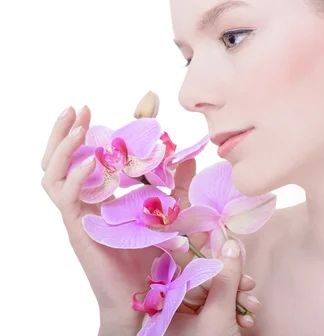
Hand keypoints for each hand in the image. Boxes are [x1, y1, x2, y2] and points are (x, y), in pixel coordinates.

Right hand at [41, 106, 159, 329]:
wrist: (143, 299)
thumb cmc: (153, 259)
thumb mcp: (172, 212)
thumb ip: (179, 186)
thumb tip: (189, 157)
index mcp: (101, 196)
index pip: (86, 156)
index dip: (89, 131)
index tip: (94, 109)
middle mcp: (85, 202)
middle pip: (60, 160)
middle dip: (64, 131)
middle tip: (76, 107)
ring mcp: (78, 215)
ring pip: (52, 174)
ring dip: (61, 146)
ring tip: (78, 124)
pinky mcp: (78, 230)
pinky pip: (65, 198)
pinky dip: (73, 176)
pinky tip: (88, 161)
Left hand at [165, 239, 260, 335]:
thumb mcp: (219, 313)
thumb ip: (225, 278)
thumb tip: (231, 245)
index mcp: (167, 306)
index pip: (178, 266)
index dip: (193, 246)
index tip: (208, 230)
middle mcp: (177, 310)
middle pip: (206, 280)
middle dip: (231, 282)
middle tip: (248, 283)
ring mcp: (193, 319)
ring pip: (218, 293)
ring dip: (239, 298)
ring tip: (252, 306)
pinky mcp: (208, 327)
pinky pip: (223, 308)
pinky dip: (237, 311)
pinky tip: (247, 320)